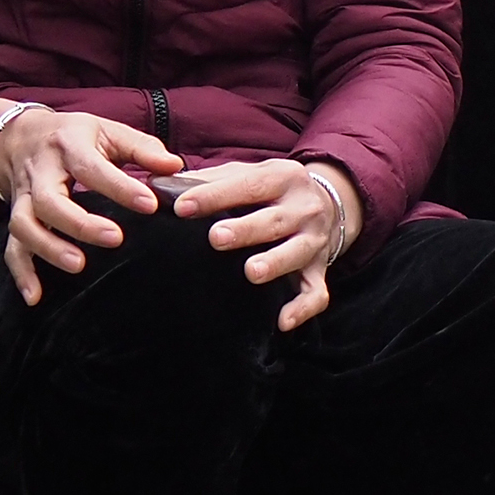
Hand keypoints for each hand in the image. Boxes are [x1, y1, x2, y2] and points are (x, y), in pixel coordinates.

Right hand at [0, 105, 180, 305]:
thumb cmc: (74, 136)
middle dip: (80, 223)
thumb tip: (174, 167)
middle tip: (115, 239)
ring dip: (49, 248)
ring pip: (25, 225)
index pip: (91, 167)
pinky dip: (21, 273)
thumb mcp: (108, 130)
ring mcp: (23, 197)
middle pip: (49, 200)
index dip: (120, 187)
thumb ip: (142, 148)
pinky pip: (11, 248)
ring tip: (78, 265)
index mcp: (68, 146)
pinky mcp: (16, 217)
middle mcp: (40, 172)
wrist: (20, 137)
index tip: (149, 205)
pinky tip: (36, 296)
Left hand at [171, 157, 364, 331]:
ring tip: (251, 272)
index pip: (248, 184)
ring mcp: (314, 240)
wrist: (331, 203)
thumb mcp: (251, 174)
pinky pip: (316, 293)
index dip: (214, 195)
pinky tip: (283, 321)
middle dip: (246, 229)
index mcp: (283, 177)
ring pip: (297, 253)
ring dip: (275, 263)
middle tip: (216, 237)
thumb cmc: (273, 191)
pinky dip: (303, 308)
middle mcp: (303, 207)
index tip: (183, 206)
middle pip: (274, 219)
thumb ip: (213, 179)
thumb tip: (163, 185)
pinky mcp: (320, 270)